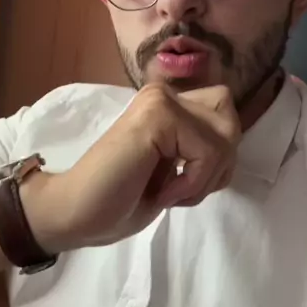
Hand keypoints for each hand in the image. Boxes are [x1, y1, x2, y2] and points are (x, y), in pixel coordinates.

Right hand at [36, 83, 239, 251]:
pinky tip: (162, 193)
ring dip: (204, 180)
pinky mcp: (158, 114)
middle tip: (180, 188)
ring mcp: (160, 100)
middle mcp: (165, 93)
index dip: (217, 158)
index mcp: (167, 103)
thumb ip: (200, 146)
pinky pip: (210, 151)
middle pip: (231, 120)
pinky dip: (193, 183)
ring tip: (168, 192)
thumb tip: (232, 139)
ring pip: (225, 138)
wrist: (75, 213)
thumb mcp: (174, 170)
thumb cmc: (119, 200)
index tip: (183, 184)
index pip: (225, 113)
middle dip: (218, 166)